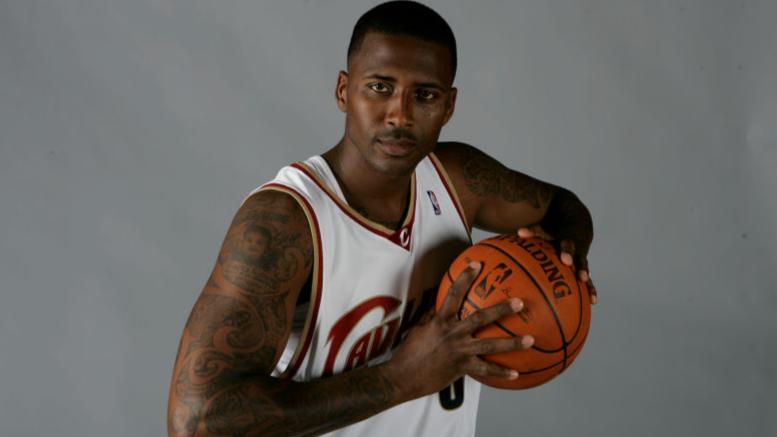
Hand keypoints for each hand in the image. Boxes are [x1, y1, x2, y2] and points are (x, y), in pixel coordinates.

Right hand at [384, 262, 534, 400]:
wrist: (402, 377)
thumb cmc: (408, 352)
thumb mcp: (418, 329)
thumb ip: (432, 317)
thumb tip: (441, 303)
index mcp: (440, 321)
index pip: (454, 294)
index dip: (465, 277)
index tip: (478, 264)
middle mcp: (453, 334)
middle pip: (481, 318)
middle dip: (502, 309)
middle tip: (520, 302)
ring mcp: (459, 352)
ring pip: (491, 346)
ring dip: (512, 343)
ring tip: (531, 339)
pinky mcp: (461, 369)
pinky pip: (485, 371)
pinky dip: (501, 372)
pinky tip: (516, 374)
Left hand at [518, 225, 597, 303]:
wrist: (575, 227)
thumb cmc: (553, 231)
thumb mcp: (544, 229)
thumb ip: (533, 232)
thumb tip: (519, 233)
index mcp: (568, 241)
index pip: (567, 245)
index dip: (567, 252)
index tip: (566, 261)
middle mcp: (577, 252)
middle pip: (580, 260)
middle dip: (581, 269)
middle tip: (582, 278)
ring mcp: (581, 261)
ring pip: (585, 273)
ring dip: (588, 283)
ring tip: (590, 297)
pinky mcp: (582, 269)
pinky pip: (588, 280)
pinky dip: (591, 290)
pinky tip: (593, 301)